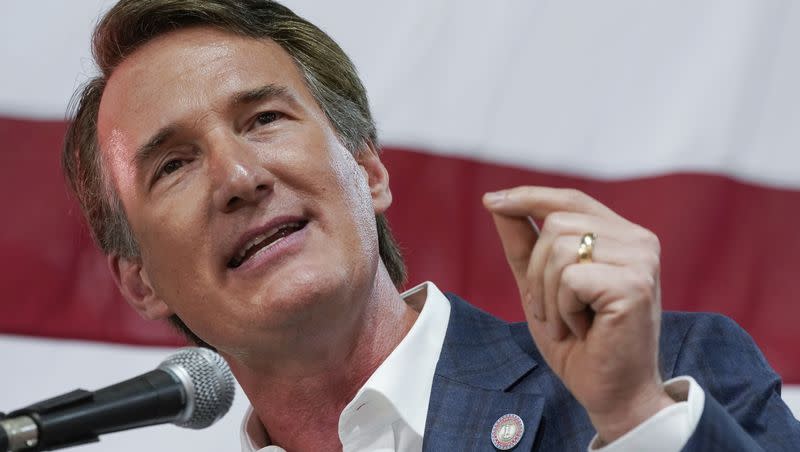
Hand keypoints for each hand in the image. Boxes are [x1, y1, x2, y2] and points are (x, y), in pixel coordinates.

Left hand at [483, 187, 674, 442]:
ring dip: (548, 296)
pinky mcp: (634, 285)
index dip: (529, 197)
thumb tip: (496, 201)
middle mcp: (638, 241)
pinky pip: (569, 278)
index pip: (570, 200)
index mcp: (621, 235)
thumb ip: (523, 243)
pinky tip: (583, 330)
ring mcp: (641, 261)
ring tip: (568, 323)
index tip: (490, 201)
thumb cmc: (578, 341)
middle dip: (537, 273)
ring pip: (559, 249)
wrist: (610, 392)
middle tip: (552, 312)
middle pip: (556, 224)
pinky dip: (562, 310)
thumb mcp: (539, 285)